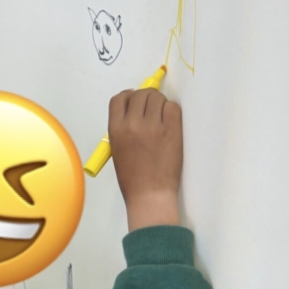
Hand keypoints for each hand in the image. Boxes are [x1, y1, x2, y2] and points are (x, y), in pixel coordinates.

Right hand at [109, 87, 181, 231]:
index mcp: (115, 129)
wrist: (150, 195)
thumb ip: (123, 129)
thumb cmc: (132, 178)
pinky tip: (170, 123)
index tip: (135, 103)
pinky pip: (173, 107)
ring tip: (162, 118)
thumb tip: (136, 112)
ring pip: (157, 98)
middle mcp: (133, 123)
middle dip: (146, 99)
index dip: (129, 97)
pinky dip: (172, 111)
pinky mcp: (172, 130)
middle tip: (153, 111)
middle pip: (140, 94)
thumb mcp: (117, 150)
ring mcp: (153, 126)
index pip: (119, 98)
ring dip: (160, 104)